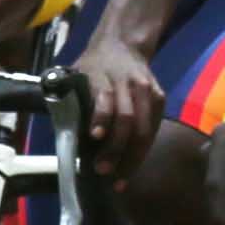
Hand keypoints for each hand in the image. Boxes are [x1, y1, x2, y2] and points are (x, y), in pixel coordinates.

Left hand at [71, 32, 164, 178]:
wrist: (122, 45)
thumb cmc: (91, 67)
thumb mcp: (74, 75)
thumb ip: (69, 100)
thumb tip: (64, 137)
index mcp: (101, 75)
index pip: (105, 98)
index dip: (101, 117)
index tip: (94, 136)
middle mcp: (128, 82)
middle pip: (127, 118)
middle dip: (116, 148)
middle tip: (103, 171)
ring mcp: (147, 90)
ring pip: (144, 128)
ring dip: (132, 156)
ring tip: (120, 179)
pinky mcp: (160, 98)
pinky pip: (153, 128)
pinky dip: (142, 149)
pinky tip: (132, 165)